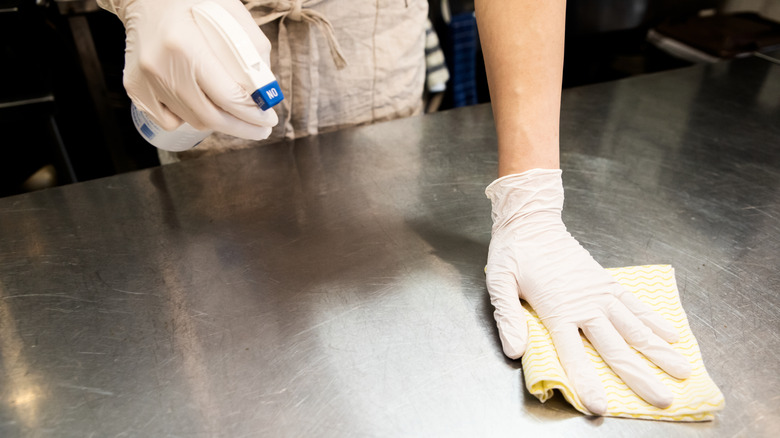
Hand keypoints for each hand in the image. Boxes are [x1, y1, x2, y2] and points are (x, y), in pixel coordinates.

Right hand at [102, 0, 276, 138]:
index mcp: (184, 44)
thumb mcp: (229, 12)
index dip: (253, 115)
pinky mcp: (135, 87)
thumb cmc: (190, 1)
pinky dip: (189, 118)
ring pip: (191, 120)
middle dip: (241, 128)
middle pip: (210, 117)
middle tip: (260, 129)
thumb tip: (266, 88)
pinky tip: (200, 105)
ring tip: (235, 116)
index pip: (227, 96)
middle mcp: (160, 66)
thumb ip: (252, 49)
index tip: (269, 120)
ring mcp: (144, 80)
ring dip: (219, 123)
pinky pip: (168, 120)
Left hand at [485, 168, 691, 414]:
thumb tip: (513, 351)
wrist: (532, 222)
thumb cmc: (513, 254)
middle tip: (664, 398)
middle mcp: (585, 304)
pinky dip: (654, 321)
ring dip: (660, 351)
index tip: (601, 406)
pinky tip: (672, 336)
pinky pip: (635, 304)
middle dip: (641, 376)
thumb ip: (509, 318)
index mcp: (557, 309)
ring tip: (683, 370)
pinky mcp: (607, 282)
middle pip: (615, 347)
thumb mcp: (499, 283)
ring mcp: (600, 292)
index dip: (587, 381)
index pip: (573, 354)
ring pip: (635, 328)